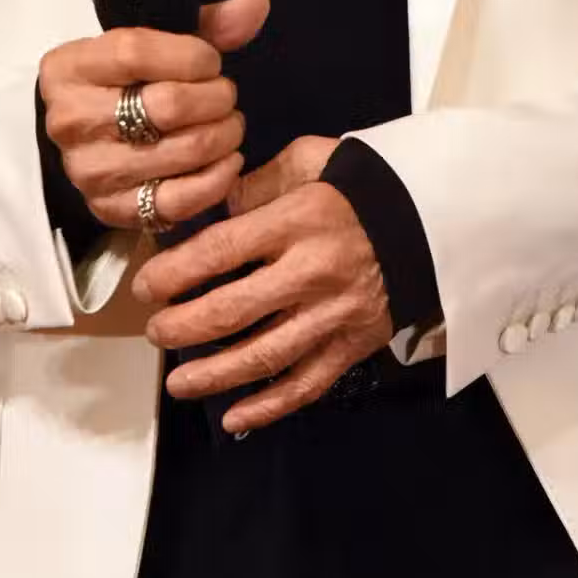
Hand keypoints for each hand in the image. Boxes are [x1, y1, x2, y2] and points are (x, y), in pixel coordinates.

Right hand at [38, 0, 268, 231]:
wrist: (88, 137)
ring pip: (181, 152)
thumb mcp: (156, 43)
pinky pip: (178, 201)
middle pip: (166, 105)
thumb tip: (257, 2)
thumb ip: (207, 24)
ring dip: (224, 136)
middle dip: (215, 98)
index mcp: (69, 67)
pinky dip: (217, 179)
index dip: (191, 55)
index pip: (135, 52)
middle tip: (225, 95)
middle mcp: (70, 120)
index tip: (212, 61)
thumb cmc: (127, 81)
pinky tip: (228, 160)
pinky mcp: (110, 210)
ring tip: (228, 124)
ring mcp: (88, 171)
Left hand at [132, 135, 392, 433]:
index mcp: (297, 220)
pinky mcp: (354, 345)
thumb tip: (212, 209)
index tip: (147, 285)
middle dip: (182, 327)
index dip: (174, 273)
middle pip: (232, 310)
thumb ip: (258, 183)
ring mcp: (334, 314)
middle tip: (156, 332)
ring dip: (213, 375)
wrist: (430, 219)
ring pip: (263, 356)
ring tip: (178, 382)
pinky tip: (234, 417)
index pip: (220, 251)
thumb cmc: (360, 185)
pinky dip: (268, 406)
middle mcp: (313, 271)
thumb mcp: (310, 160)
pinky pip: (306, 384)